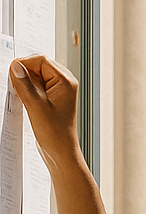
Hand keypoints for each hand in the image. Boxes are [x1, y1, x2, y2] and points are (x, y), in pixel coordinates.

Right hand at [8, 56, 80, 170]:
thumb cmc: (54, 134)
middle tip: (15, 86)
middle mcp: (64, 83)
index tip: (11, 72)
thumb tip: (15, 66)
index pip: (41, 60)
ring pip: (36, 75)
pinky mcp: (52, 98)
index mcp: (65, 81)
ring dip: (25, 82)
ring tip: (22, 97)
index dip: (24, 63)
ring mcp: (58, 90)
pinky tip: (24, 100)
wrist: (61, 152)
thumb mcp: (36, 107)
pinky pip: (37, 86)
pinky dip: (28, 89)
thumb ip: (25, 85)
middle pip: (39, 65)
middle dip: (24, 73)